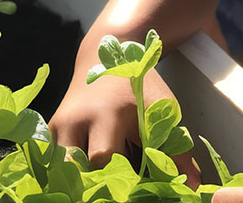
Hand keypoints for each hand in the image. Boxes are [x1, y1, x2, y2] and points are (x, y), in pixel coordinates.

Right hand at [48, 68, 198, 183]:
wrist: (105, 53)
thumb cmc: (138, 86)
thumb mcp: (160, 110)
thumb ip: (176, 149)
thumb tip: (193, 186)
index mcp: (105, 115)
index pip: (103, 159)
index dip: (117, 181)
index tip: (132, 192)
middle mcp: (76, 122)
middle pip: (74, 170)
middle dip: (92, 185)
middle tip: (113, 192)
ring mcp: (58, 126)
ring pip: (60, 168)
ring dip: (78, 180)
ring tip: (99, 187)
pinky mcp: (50, 130)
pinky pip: (53, 162)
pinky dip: (68, 172)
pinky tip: (84, 179)